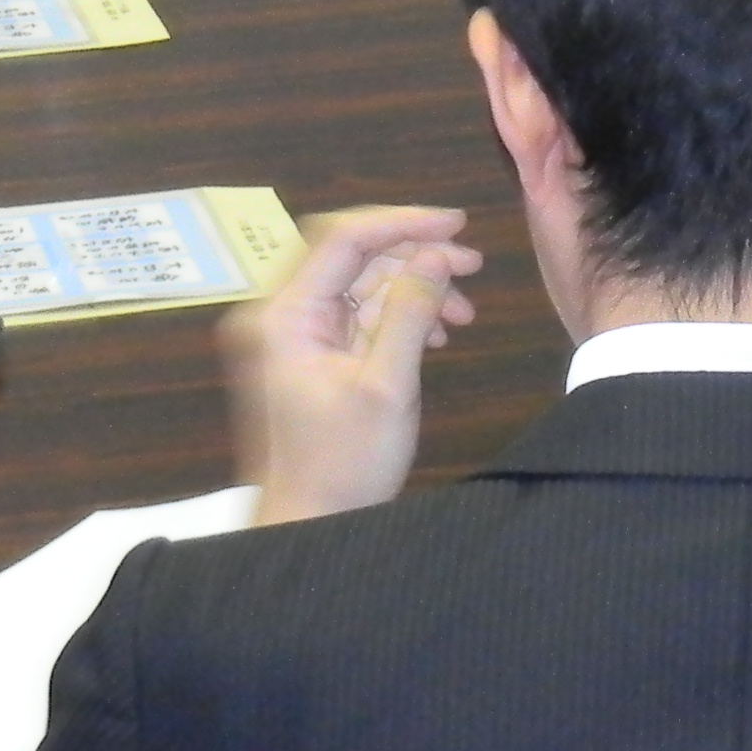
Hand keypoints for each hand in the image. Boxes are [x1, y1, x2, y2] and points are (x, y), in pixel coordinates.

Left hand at [222, 205, 478, 526]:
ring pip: (358, 284)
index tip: (458, 224)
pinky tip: (438, 333)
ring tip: (464, 313)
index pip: (343, 238)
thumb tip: (438, 255)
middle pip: (350, 256)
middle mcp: (279, 314)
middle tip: (472, 266)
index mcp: (285, 314)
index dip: (404, 223)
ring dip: (412, 288)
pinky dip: (396, 315)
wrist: (307, 527)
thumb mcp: (388, 386)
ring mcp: (292, 335)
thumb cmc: (345, 465)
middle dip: (414, 255)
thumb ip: (412, 311)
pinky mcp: (307, 356)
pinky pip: (354, 315)